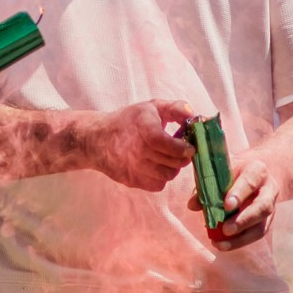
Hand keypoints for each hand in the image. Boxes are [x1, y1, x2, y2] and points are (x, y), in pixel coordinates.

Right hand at [82, 99, 202, 192]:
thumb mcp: (152, 107)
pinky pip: (158, 185)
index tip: (189, 147)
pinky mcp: (132, 180)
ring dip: (173, 167)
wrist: (98, 139)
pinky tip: (157, 166)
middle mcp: (137, 149)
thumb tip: (194, 115)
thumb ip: (176, 108)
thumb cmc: (130, 121)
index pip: (164, 143)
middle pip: (172, 162)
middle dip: (182, 158)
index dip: (181, 148)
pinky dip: (161, 177)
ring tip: (168, 158)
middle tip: (183, 151)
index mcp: (143, 127)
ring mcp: (134, 167)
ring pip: (167, 175)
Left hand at [204, 139, 283, 250]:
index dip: (239, 194)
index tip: (227, 206)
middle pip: (262, 207)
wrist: (257, 174)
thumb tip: (192, 205)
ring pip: (261, 225)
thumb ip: (206, 184)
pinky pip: (256, 235)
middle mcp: (268, 189)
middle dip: (244, 220)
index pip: (250, 181)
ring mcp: (270, 207)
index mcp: (257, 170)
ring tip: (221, 244)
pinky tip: (224, 245)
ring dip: (241, 238)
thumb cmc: (235, 171)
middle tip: (225, 230)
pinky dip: (240, 242)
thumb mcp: (221, 171)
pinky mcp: (267, 221)